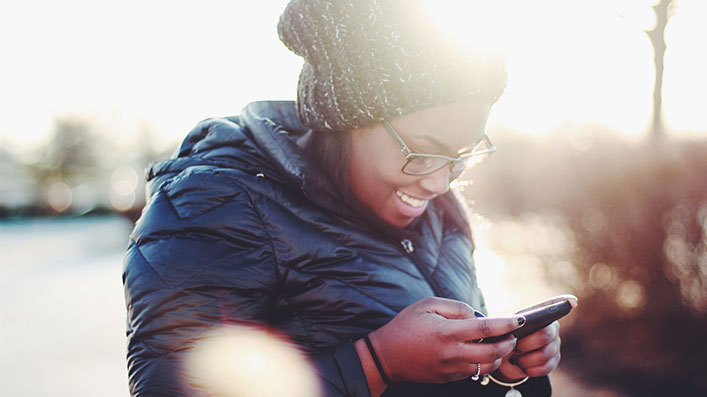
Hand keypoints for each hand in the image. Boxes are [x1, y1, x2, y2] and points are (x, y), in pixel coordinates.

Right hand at [366, 297, 525, 383]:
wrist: (387, 356)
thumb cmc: (407, 325)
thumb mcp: (427, 305)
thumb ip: (456, 307)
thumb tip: (477, 316)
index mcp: (447, 332)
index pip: (486, 328)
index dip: (506, 324)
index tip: (520, 320)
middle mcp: (452, 353)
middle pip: (493, 352)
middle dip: (509, 343)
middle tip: (512, 334)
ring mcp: (451, 368)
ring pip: (488, 366)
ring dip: (498, 355)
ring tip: (498, 343)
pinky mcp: (449, 378)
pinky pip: (474, 372)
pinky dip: (483, 362)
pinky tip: (480, 351)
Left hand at [495, 295, 575, 380]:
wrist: (503, 358)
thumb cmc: (503, 338)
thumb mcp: (503, 329)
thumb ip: (512, 324)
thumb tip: (521, 321)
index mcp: (538, 314)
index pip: (552, 306)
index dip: (564, 302)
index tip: (572, 301)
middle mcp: (551, 327)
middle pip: (545, 334)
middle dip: (526, 344)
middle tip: (514, 346)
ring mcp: (555, 344)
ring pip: (545, 354)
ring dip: (526, 359)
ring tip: (516, 358)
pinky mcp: (554, 360)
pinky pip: (545, 367)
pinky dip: (530, 369)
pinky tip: (523, 366)